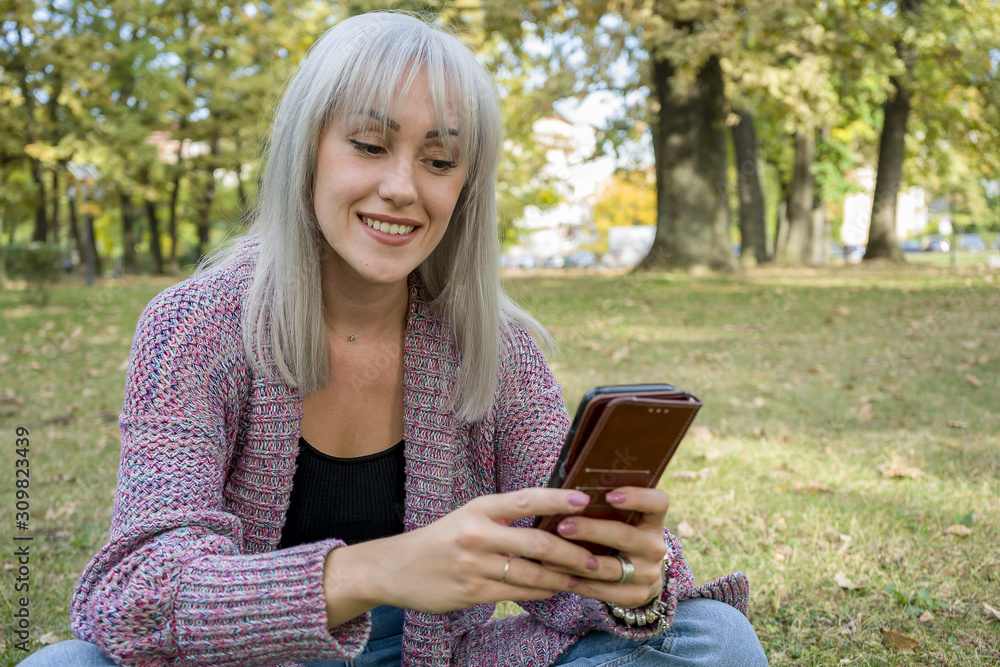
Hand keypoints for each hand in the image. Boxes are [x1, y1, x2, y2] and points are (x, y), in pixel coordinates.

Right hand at [322, 488, 600, 626]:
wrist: (395, 568)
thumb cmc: (440, 539)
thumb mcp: (468, 516)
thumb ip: (504, 518)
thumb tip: (551, 520)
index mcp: (479, 508)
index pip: (526, 499)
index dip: (558, 498)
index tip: (586, 499)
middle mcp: (477, 533)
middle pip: (537, 542)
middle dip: (573, 552)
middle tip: (599, 558)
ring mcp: (474, 565)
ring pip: (531, 573)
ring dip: (563, 577)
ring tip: (586, 578)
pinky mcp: (471, 592)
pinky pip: (516, 593)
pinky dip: (541, 592)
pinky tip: (556, 590)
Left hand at [545, 486, 668, 608]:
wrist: (639, 575)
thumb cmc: (618, 536)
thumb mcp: (623, 520)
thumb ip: (604, 508)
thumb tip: (566, 494)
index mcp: (653, 521)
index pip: (658, 503)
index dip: (637, 497)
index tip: (609, 495)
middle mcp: (655, 547)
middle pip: (624, 536)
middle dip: (591, 530)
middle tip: (563, 526)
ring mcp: (648, 574)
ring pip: (610, 568)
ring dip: (577, 561)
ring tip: (550, 555)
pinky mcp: (636, 596)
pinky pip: (603, 591)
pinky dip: (578, 583)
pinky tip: (558, 576)